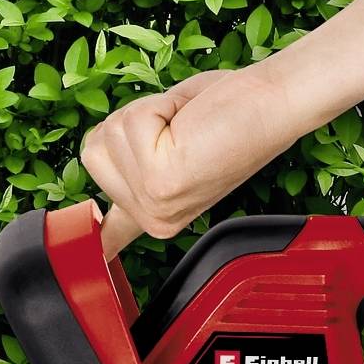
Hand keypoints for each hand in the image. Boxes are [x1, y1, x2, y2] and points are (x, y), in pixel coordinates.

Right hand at [79, 63, 300, 247]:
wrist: (273, 104)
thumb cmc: (232, 116)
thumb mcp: (171, 148)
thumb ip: (134, 167)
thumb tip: (96, 158)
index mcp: (158, 214)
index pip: (109, 237)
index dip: (93, 242)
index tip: (90, 259)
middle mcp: (155, 218)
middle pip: (94, 153)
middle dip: (132, 126)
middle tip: (179, 131)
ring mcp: (155, 204)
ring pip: (107, 136)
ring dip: (145, 115)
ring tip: (184, 128)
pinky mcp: (159, 180)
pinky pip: (128, 123)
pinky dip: (156, 107)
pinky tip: (186, 124)